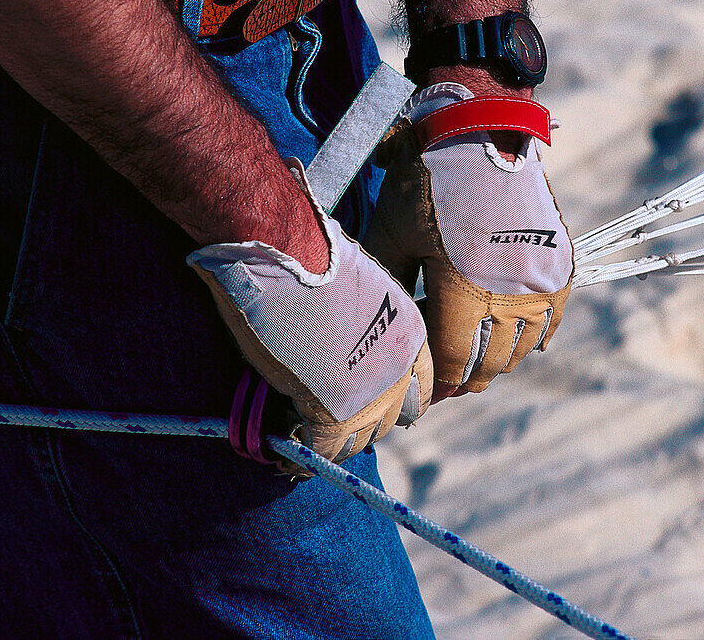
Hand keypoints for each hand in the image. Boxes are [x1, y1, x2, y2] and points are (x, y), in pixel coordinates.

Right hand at [188, 159, 431, 476]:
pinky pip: (329, 448)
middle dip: (369, 419)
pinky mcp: (333, 411)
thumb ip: (368, 316)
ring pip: (365, 437)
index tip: (371, 399)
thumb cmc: (313, 251)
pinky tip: (294, 453)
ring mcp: (371, 392)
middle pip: (395, 415)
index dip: (394, 394)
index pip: (420, 384)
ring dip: (342, 438)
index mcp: (412, 332)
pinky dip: (311, 453)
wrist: (283, 250)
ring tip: (313, 433)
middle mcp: (401, 365)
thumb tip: (351, 329)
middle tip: (338, 419)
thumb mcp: (363, 284)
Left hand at [363, 83, 572, 400]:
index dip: (437, 385)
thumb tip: (386, 331)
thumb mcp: (392, 236)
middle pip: (491, 364)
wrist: (481, 131)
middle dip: (465, 378)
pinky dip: (533, 336)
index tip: (424, 391)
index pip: (455, 364)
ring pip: (524, 348)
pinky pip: (553, 321)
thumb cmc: (428, 182)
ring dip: (498, 359)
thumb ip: (389, 290)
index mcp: (466, 291)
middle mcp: (511, 294)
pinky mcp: (560, 264)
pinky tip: (515, 336)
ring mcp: (542, 281)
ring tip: (476, 358)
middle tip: (446, 381)